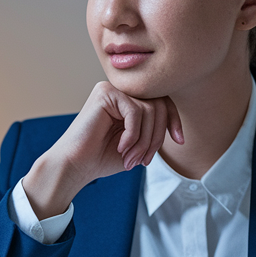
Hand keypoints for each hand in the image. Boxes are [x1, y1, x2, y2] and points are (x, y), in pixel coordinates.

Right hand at [22, 81, 182, 218]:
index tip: (179, 140)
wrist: (75, 166)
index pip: (162, 102)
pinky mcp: (105, 93)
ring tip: (131, 159)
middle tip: (145, 160)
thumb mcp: (137, 145)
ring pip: (149, 110)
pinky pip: (136, 112)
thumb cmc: (102, 158)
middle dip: (157, 137)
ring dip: (144, 141)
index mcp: (128, 101)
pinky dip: (133, 134)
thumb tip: (175, 126)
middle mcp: (121, 91)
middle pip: (159, 105)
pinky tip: (121, 148)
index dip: (174, 120)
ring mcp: (113, 90)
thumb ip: (153, 131)